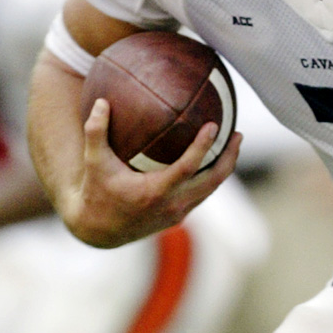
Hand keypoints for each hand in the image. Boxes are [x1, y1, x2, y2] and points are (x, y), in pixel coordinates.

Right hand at [59, 99, 240, 247]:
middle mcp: (172, 204)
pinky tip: (214, 159)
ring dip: (225, 167)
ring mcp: (178, 212)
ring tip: (234, 144)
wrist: (99, 230)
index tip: (214, 125)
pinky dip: (212, 177)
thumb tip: (103, 101)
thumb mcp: (93, 162)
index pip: (188, 167)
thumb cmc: (96, 192)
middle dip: (229, 157)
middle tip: (238, 134)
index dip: (203, 147)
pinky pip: (202, 194)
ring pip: (210, 189)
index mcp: (155, 191)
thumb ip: (96, 132)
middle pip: (212, 181)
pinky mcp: (178, 217)